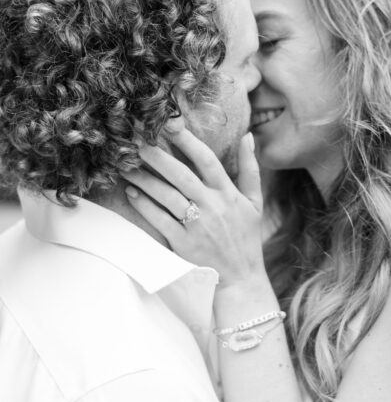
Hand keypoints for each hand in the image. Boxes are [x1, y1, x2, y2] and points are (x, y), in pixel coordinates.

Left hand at [122, 119, 265, 286]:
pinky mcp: (183, 244)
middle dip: (157, 155)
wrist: (242, 279)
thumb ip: (251, 168)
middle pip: (181, 175)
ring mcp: (197, 226)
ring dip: (144, 178)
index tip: (169, 123)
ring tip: (125, 164)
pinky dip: (145, 205)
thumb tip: (248, 136)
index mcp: (228, 194)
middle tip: (136, 139)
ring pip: (166, 196)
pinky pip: (160, 220)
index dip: (188, 140)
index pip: (207, 160)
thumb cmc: (246, 238)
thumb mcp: (255, 202)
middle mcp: (213, 207)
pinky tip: (132, 192)